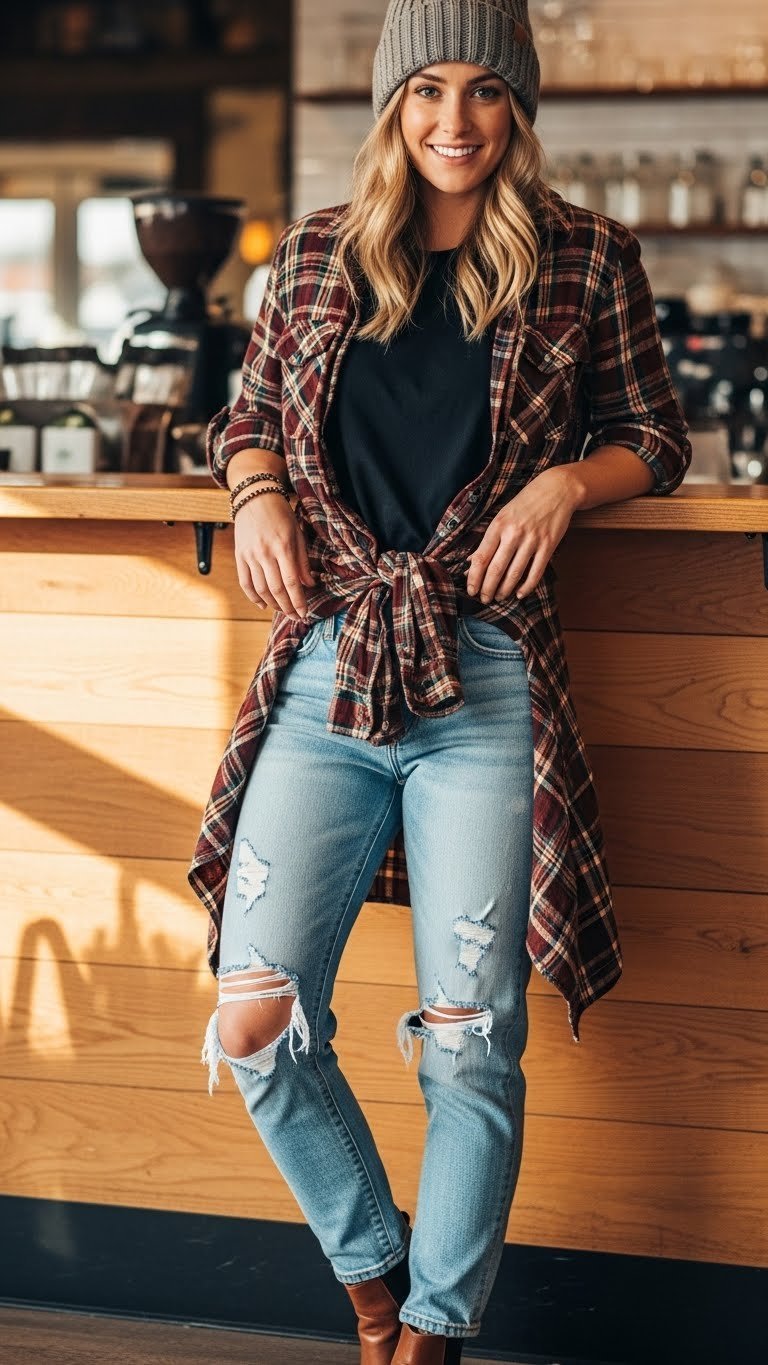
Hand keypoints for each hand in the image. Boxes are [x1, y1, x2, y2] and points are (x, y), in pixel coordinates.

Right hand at [233, 492, 316, 618]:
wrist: (254, 497)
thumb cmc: (280, 514)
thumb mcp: (297, 533)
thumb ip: (303, 560)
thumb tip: (310, 584)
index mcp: (282, 547)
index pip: (292, 582)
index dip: (298, 601)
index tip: (304, 612)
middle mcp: (265, 553)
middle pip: (276, 589)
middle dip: (287, 607)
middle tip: (295, 617)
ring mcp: (250, 555)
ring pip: (260, 589)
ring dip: (273, 604)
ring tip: (283, 610)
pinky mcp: (240, 556)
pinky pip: (245, 582)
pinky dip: (253, 597)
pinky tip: (262, 604)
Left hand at [465, 468, 578, 601]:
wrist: (556, 490)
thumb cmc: (525, 503)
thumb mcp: (502, 516)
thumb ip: (488, 539)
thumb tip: (471, 561)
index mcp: (498, 525)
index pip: (481, 557)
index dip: (474, 578)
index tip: (471, 590)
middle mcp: (513, 533)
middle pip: (496, 569)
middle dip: (488, 589)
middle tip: (485, 599)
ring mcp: (532, 540)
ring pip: (514, 573)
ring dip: (505, 590)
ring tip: (499, 597)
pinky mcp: (548, 545)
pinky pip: (536, 572)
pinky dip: (526, 587)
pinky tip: (519, 594)